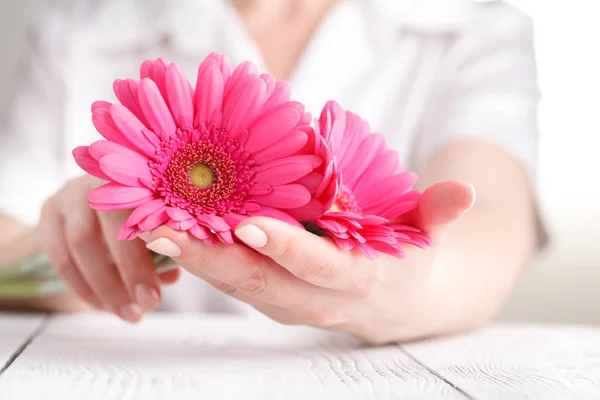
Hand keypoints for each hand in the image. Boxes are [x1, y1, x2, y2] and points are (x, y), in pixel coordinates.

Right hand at [38, 175, 179, 321]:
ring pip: (82, 239)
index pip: (149, 204)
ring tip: (128, 313)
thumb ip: (167, 251)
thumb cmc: (141, 229)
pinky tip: (102, 305)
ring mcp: (72, 192)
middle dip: (130, 269)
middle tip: (148, 305)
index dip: (157, 246)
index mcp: (138, 177)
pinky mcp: (49, 210)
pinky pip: (60, 254)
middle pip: (113, 220)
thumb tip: (170, 276)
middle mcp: (102, 178)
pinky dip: (81, 286)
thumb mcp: (160, 237)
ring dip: (105, 284)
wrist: (95, 220)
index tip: (162, 287)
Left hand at [143, 180, 474, 343]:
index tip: (246, 223)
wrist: (401, 308)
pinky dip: (202, 259)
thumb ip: (441, 213)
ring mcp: (288, 303)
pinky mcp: (272, 297)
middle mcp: (315, 300)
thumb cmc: (411, 261)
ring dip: (194, 260)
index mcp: (356, 281)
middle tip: (164, 228)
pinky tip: (173, 234)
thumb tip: (466, 191)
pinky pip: (234, 279)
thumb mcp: (430, 236)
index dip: (284, 248)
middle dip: (210, 257)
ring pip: (236, 284)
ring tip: (152, 229)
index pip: (317, 267)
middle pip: (258, 281)